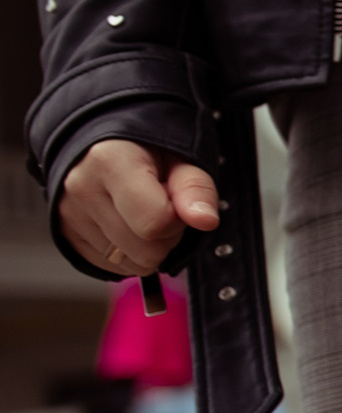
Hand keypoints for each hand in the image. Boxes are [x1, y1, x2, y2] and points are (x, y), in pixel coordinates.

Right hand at [56, 139, 218, 274]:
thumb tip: (205, 220)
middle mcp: (81, 189)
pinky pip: (113, 268)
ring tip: (140, 212)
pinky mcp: (65, 235)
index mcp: (109, 162)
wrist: (99, 144)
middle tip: (162, 207)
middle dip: (167, 237)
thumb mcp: (181, 157)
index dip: (178, 219)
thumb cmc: (147, 149)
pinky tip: (126, 224)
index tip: (175, 199)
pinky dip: (128, 253)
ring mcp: (68, 214)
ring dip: (147, 247)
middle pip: (146, 252)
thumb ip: (196, 188)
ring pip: (132, 265)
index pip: (155, 223)